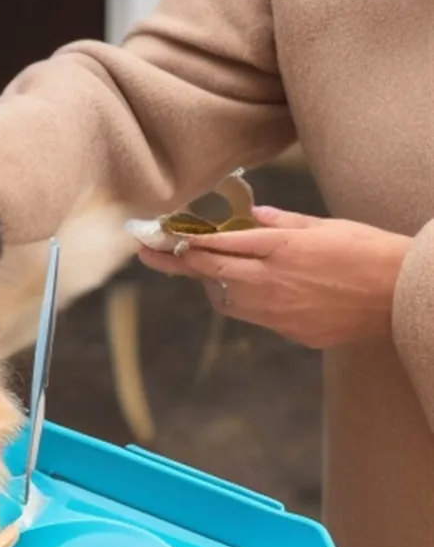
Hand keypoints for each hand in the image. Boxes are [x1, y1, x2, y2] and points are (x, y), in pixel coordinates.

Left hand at [137, 206, 411, 348]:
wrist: (400, 295)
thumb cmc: (366, 252)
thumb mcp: (323, 226)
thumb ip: (280, 222)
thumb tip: (248, 216)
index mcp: (278, 248)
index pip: (215, 244)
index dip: (183, 240)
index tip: (159, 235)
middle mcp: (270, 280)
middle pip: (208, 271)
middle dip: (173, 261)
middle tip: (146, 252)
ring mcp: (277, 310)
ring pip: (223, 297)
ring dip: (208, 282)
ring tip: (198, 269)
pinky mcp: (289, 330)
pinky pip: (250, 315)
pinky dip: (237, 299)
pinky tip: (240, 288)